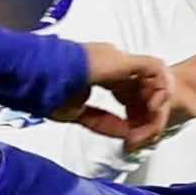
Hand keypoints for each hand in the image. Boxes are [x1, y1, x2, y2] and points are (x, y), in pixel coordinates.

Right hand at [53, 43, 173, 149]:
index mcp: (100, 72)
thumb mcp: (79, 114)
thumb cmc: (46, 92)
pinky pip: (155, 69)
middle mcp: (112, 63)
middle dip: (149, 112)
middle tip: (147, 135)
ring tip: (151, 124)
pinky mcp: (122, 60)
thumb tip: (126, 134)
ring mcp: (118, 59)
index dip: (134, 114)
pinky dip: (159, 88)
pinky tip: (153, 108)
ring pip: (153, 78)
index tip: (131, 135)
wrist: (36, 77)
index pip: (128, 92)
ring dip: (156, 103)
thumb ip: (103, 122)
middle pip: (143, 87)